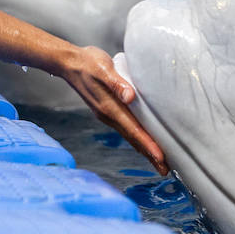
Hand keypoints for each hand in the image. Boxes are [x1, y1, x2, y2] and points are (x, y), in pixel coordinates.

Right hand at [59, 46, 169, 174]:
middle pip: (133, 139)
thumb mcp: (103, 69)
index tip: (161, 158)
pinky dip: (136, 138)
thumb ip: (117, 83)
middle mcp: (108, 115)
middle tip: (165, 170)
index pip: (133, 130)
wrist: (69, 63)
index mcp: (109, 107)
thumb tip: (130, 96)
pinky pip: (125, 129)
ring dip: (144, 149)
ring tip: (158, 160)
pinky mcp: (107, 110)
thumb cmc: (88, 63)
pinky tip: (142, 140)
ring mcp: (107, 115)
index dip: (148, 145)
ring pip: (129, 136)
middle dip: (149, 154)